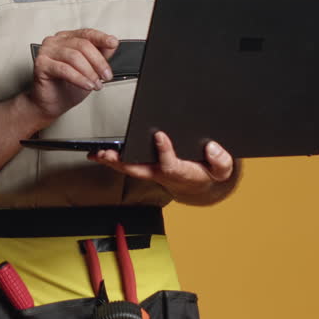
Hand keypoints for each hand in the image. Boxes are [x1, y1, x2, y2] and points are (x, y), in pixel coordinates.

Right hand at [24, 29, 119, 119]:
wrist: (52, 104)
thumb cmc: (68, 87)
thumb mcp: (90, 69)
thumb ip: (100, 55)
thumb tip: (112, 44)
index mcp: (67, 38)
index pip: (86, 33)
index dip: (101, 38)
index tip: (113, 43)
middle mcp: (55, 41)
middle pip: (82, 45)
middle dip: (98, 62)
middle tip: (106, 75)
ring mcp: (46, 51)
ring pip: (74, 56)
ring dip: (89, 72)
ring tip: (96, 84)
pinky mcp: (41, 64)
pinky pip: (64, 69)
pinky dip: (79, 78)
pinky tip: (86, 85)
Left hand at [88, 131, 238, 204]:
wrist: (199, 183)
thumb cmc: (207, 173)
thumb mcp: (221, 170)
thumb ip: (221, 161)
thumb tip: (212, 148)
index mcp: (181, 173)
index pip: (170, 164)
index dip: (165, 151)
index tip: (160, 136)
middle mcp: (161, 173)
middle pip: (139, 169)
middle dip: (122, 162)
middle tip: (108, 153)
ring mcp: (151, 171)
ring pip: (128, 167)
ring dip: (112, 161)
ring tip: (97, 152)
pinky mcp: (145, 166)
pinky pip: (126, 164)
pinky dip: (112, 159)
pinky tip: (99, 152)